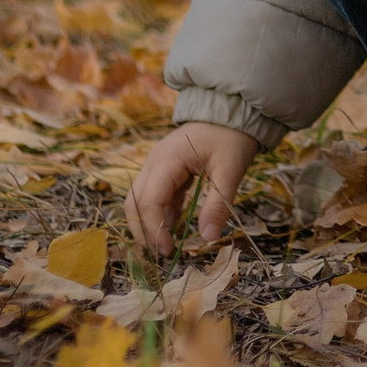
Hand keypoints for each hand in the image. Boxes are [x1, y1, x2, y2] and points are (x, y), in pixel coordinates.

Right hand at [125, 122, 259, 257]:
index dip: (155, 230)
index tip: (169, 251)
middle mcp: (153, 162)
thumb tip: (208, 237)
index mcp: (167, 160)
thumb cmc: (231, 137)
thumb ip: (218, 204)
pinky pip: (153, 195)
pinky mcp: (163, 169)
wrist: (231, 111)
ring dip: (148, 224)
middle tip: (162, 254)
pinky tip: (174, 228)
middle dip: (143, 231)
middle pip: (134, 202)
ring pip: (138, 200)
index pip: (149, 201)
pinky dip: (159, 214)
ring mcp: (156, 164)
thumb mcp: (231, 171)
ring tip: (166, 246)